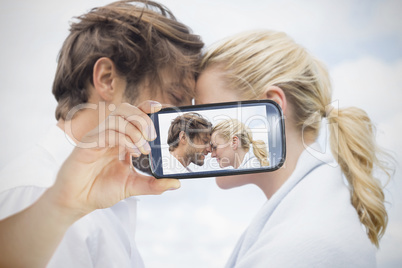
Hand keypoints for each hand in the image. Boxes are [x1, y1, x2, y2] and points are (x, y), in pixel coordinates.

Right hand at [46, 101, 179, 217]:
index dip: (146, 107)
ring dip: (135, 130)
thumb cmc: (101, 190)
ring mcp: (98, 137)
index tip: (161, 108)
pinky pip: (107, 132)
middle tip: (153, 137)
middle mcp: (109, 134)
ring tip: (144, 149)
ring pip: (117, 117)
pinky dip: (124, 139)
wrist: (77, 201)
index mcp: (120, 139)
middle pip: (126, 109)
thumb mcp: (133, 186)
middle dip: (143, 118)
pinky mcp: (87, 145)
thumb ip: (154, 184)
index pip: (133, 114)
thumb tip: (176, 184)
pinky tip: (133, 153)